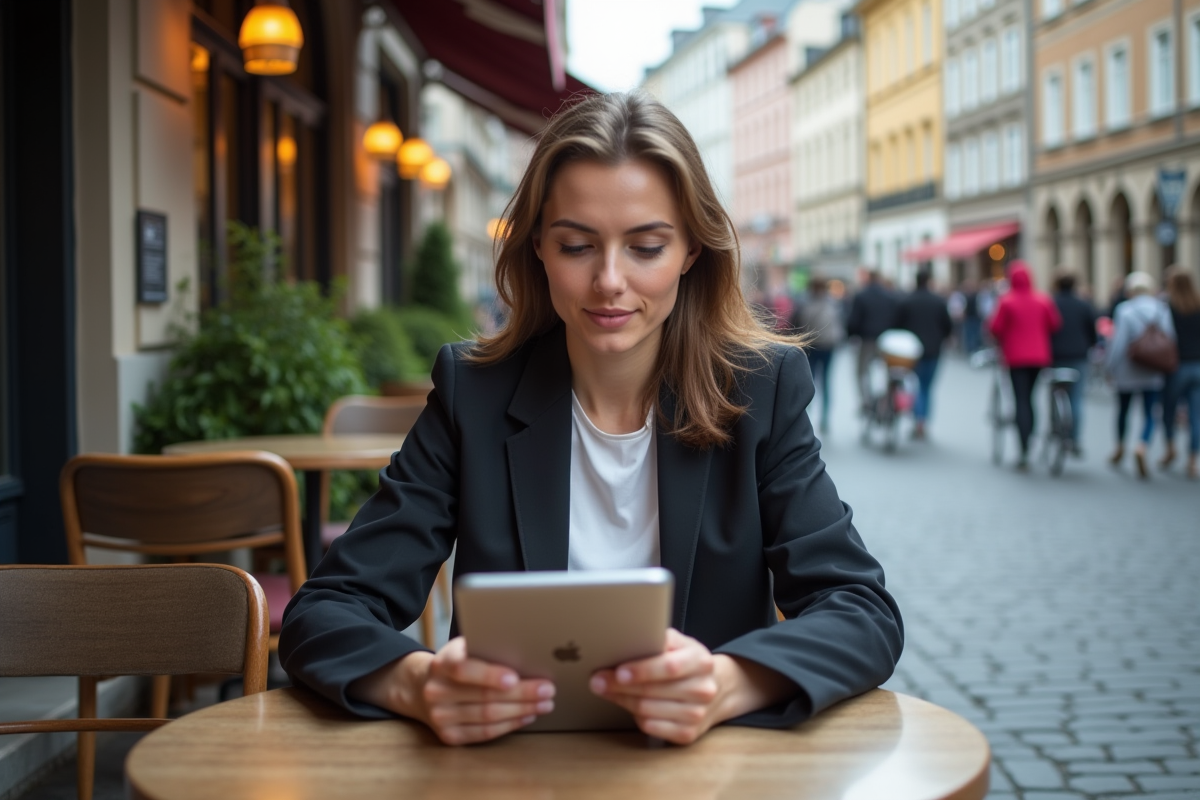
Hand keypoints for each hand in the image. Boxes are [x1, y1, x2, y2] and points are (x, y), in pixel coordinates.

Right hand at [348, 637, 554, 745]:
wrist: (421, 687)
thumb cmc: (456, 663)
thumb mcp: (462, 648)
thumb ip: (485, 648)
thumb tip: (528, 650)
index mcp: (441, 664)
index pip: (463, 668)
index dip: (489, 674)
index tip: (514, 677)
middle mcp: (436, 691)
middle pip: (484, 696)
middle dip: (522, 694)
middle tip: (547, 689)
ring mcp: (440, 717)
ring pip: (488, 716)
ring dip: (522, 710)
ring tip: (545, 703)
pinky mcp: (449, 736)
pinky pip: (484, 733)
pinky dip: (510, 725)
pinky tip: (527, 716)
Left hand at [588, 628, 792, 744]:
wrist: (719, 688)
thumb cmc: (688, 662)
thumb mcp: (680, 643)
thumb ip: (658, 640)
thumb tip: (625, 638)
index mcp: (700, 661)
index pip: (669, 667)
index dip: (642, 670)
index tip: (618, 671)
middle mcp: (703, 689)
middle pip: (652, 691)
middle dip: (619, 686)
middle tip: (597, 680)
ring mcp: (697, 714)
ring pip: (647, 711)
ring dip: (621, 700)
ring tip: (606, 689)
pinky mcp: (688, 734)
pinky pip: (651, 727)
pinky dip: (635, 716)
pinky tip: (628, 704)